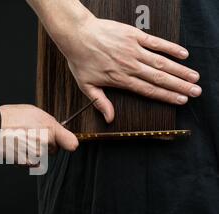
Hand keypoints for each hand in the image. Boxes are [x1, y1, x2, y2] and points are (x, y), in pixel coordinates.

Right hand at [0, 104, 77, 164]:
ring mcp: (36, 153)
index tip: (66, 143)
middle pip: (54, 150)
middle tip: (30, 136)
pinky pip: (32, 163)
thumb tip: (55, 129)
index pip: (71, 143)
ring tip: (20, 141)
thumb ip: (48, 123)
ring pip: (41, 157)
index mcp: (50, 127)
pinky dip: (26, 159)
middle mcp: (46, 142)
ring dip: (34, 152)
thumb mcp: (33, 112)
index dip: (67, 143)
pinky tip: (17, 148)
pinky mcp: (27, 162)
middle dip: (46, 145)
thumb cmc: (10, 117)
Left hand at [56, 16, 201, 122]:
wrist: (77, 35)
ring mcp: (133, 50)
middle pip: (160, 78)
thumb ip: (100, 102)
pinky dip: (170, 48)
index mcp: (120, 79)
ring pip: (161, 62)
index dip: (167, 96)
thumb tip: (109, 119)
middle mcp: (130, 66)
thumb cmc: (80, 60)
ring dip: (180, 70)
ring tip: (194, 76)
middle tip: (196, 91)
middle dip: (180, 86)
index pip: (148, 90)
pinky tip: (183, 54)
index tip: (181, 100)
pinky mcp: (134, 36)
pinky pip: (156, 42)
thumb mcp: (86, 86)